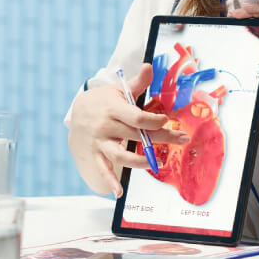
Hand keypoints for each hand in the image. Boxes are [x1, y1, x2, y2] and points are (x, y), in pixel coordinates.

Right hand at [68, 64, 188, 196]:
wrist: (76, 112)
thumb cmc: (103, 101)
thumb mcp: (118, 90)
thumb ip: (137, 83)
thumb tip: (149, 67)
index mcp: (113, 109)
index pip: (136, 117)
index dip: (153, 120)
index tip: (167, 121)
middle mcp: (105, 126)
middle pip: (136, 135)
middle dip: (161, 138)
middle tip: (182, 140)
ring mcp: (100, 142)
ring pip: (120, 155)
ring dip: (140, 161)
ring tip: (157, 163)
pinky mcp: (96, 153)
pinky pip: (103, 168)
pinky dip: (110, 181)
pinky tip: (118, 192)